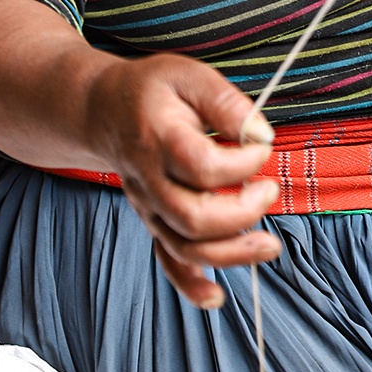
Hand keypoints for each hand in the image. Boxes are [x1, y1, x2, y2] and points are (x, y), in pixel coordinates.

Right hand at [86, 52, 281, 307]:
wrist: (102, 109)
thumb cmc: (153, 90)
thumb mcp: (190, 75)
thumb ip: (227, 103)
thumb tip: (261, 136)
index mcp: (159, 138)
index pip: (202, 166)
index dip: (241, 163)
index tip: (262, 146)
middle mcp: (149, 180)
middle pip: (192, 216)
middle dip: (241, 213)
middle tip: (269, 190)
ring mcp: (148, 205)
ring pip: (183, 245)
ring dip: (230, 254)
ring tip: (269, 247)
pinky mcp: (153, 219)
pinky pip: (166, 260)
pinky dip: (189, 284)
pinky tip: (216, 296)